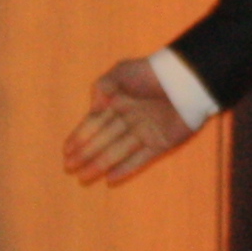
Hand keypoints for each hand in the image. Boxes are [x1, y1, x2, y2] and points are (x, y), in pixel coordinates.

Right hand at [64, 56, 197, 184]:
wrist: (185, 79)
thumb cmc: (151, 72)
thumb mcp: (120, 72)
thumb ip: (102, 87)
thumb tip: (92, 110)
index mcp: (118, 102)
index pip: (94, 123)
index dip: (80, 136)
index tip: (66, 150)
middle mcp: (129, 119)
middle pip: (103, 140)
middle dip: (86, 154)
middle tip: (69, 168)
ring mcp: (145, 132)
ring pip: (118, 152)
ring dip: (100, 165)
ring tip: (83, 177)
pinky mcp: (161, 143)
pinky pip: (140, 159)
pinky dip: (126, 169)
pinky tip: (110, 178)